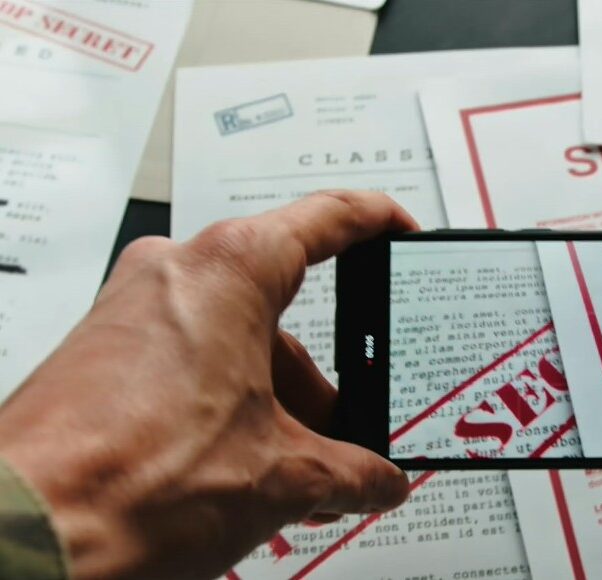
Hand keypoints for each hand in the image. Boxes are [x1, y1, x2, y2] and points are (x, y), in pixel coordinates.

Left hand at [0, 191, 416, 578]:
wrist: (21, 533)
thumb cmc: (129, 481)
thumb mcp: (282, 477)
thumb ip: (352, 473)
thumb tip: (381, 480)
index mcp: (230, 270)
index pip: (327, 218)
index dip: (377, 221)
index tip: (399, 228)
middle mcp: (174, 273)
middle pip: (279, 312)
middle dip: (320, 382)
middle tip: (347, 433)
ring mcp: (130, 311)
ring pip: (234, 344)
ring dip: (272, 406)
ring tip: (290, 477)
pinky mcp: (101, 352)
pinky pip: (189, 364)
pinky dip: (226, 408)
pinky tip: (240, 471)